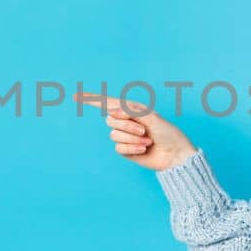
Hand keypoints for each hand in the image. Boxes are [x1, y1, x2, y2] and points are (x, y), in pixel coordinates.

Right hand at [75, 92, 197, 171]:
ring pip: (114, 135)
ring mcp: (125, 136)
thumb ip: (131, 111)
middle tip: (144, 130)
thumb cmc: (167, 132)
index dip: (91, 99)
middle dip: (127, 126)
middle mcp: (126, 121)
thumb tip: (112, 109)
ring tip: (147, 141)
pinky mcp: (125, 150)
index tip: (75, 96)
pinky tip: (144, 149)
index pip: (107, 103)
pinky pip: (119, 147)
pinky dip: (132, 148)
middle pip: (110, 120)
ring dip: (132, 138)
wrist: (174, 154)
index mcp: (131, 110)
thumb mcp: (151, 117)